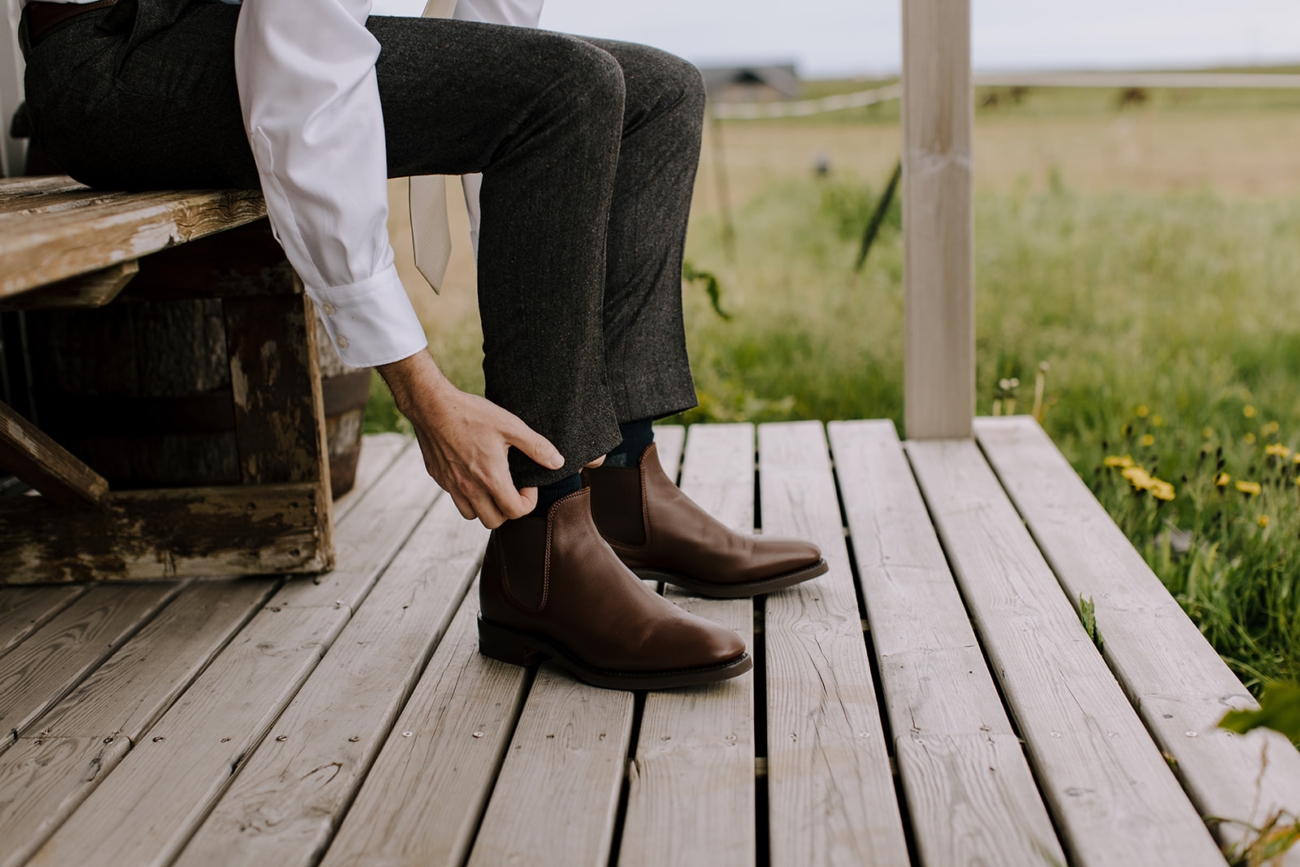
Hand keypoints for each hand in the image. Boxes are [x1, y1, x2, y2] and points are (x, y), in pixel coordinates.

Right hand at [377, 351, 564, 528]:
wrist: (431, 405)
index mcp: (490, 477)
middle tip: (512, 488)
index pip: (515, 512)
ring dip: (486, 506)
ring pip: (472, 515)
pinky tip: (473, 473)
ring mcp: (451, 485)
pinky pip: (456, 498)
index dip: (528, 502)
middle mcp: (469, 487)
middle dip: (508, 510)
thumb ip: (536, 447)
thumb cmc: (472, 414)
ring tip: (493, 485)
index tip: (528, 484)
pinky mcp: (439, 478)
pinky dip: (467, 495)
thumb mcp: (510, 426)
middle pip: (493, 521)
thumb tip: (557, 462)